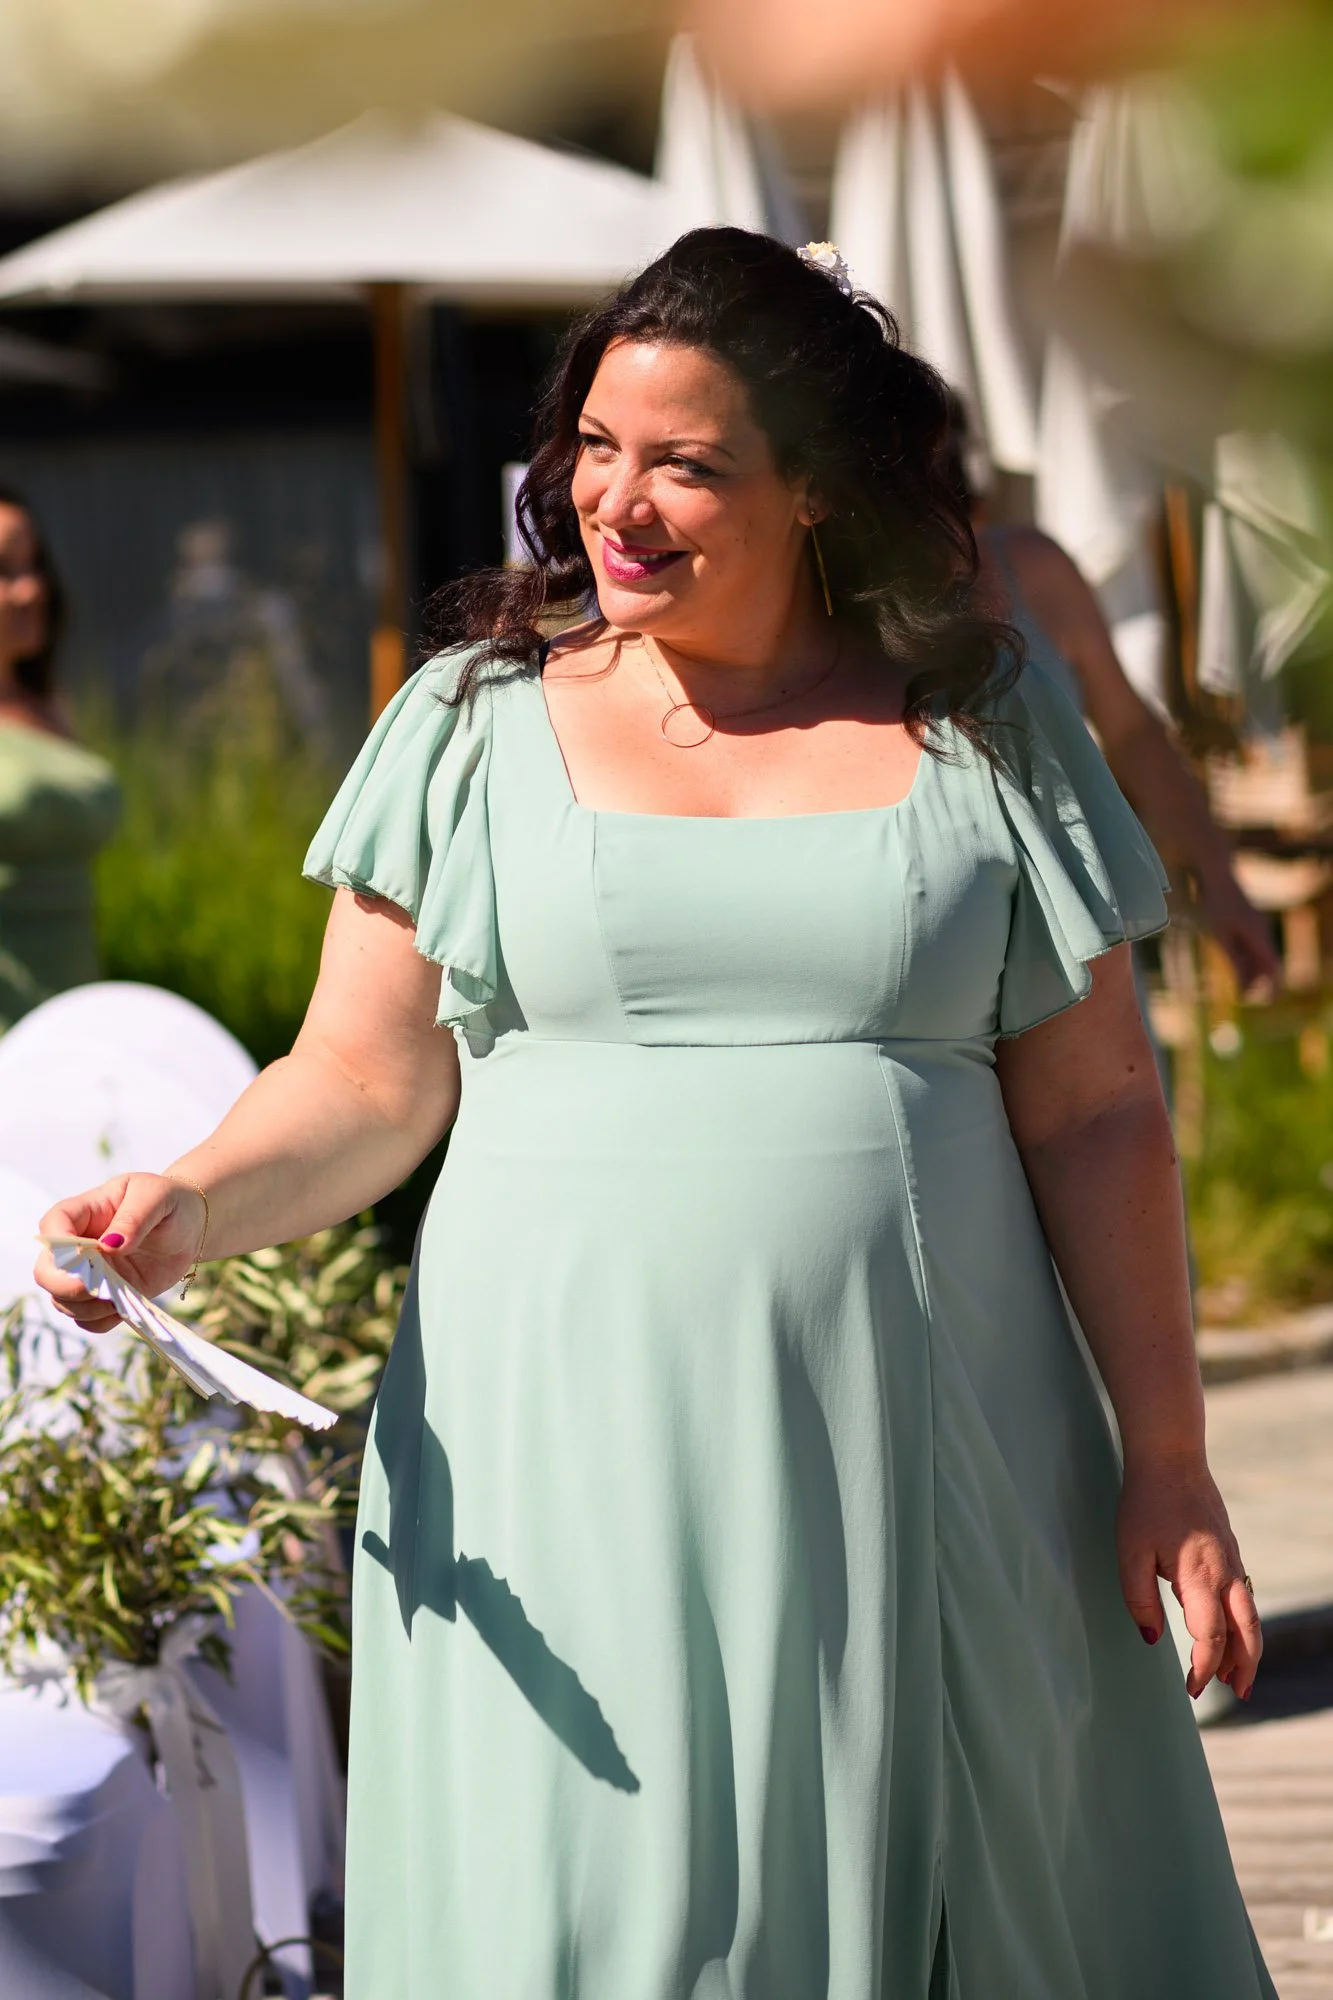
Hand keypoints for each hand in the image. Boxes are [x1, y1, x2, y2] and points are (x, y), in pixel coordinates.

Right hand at [35, 1174, 207, 1332]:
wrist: (190, 1226)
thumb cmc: (168, 1201)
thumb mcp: (156, 1196)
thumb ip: (133, 1218)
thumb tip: (111, 1245)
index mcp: (84, 1213)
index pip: (52, 1226)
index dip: (58, 1245)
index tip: (87, 1255)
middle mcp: (78, 1247)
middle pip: (46, 1272)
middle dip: (64, 1286)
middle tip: (97, 1288)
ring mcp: (90, 1275)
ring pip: (64, 1302)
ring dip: (88, 1307)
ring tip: (122, 1296)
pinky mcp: (106, 1296)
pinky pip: (89, 1320)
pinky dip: (102, 1321)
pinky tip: (126, 1307)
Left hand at [1117, 1454, 1261, 1701]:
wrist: (1171, 1459)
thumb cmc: (1145, 1504)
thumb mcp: (1129, 1552)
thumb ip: (1138, 1599)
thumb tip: (1153, 1638)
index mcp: (1199, 1575)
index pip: (1210, 1636)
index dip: (1202, 1667)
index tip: (1192, 1689)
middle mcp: (1224, 1572)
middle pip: (1246, 1632)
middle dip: (1243, 1667)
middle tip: (1236, 1693)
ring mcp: (1232, 1560)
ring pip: (1251, 1616)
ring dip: (1248, 1649)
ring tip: (1237, 1675)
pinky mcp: (1230, 1551)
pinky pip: (1244, 1597)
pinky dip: (1244, 1623)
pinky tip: (1231, 1632)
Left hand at [1199, 870, 1281, 997]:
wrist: (1214, 873)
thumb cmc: (1215, 903)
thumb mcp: (1220, 936)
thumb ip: (1234, 959)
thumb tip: (1244, 983)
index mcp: (1258, 935)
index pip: (1273, 966)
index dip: (1274, 985)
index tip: (1270, 1000)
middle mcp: (1261, 929)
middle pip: (1266, 961)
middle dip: (1258, 979)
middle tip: (1243, 995)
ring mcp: (1255, 922)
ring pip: (1258, 951)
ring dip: (1250, 968)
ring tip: (1238, 982)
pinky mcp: (1247, 918)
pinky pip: (1251, 942)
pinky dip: (1245, 955)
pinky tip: (1233, 960)